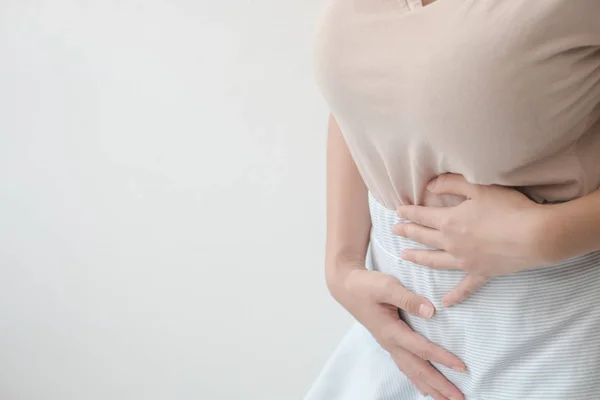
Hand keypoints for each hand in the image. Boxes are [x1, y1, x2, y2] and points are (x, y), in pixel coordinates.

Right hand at [327, 264, 465, 399]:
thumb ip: (408, 299)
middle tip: (459, 398)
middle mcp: (390, 343)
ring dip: (429, 387)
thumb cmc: (366, 286)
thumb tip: (431, 311)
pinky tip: (424, 388)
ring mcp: (389, 345)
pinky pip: (405, 366)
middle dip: (439, 385)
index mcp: (391, 331)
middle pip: (418, 369)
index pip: (421, 349)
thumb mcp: (387, 286)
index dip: (442, 358)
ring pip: (411, 372)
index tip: (462, 367)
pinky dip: (417, 379)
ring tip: (445, 399)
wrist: (347, 287)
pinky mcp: (389, 342)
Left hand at [393, 174, 549, 306]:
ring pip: (434, 261)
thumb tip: (429, 186)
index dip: (408, 213)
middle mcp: (451, 243)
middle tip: (394, 232)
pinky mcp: (481, 274)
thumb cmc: (508, 208)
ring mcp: (465, 262)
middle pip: (423, 237)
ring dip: (418, 258)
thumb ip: (452, 183)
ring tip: (405, 256)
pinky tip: (445, 303)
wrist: (536, 236)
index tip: (398, 212)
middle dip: (407, 233)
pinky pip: (464, 288)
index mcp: (449, 221)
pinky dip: (454, 296)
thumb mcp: (478, 187)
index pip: (421, 216)